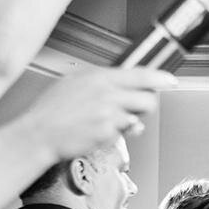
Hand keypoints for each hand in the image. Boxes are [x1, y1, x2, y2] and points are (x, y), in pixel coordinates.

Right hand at [11, 66, 168, 160]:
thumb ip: (100, 81)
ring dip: (132, 121)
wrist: (39, 134)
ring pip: (138, 118)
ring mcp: (109, 115)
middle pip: (147, 98)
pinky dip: (117, 134)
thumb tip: (120, 82)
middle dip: (146, 105)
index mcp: (99, 77)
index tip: (170, 80)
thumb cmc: (51, 110)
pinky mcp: (108, 133)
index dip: (160, 78)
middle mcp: (107, 94)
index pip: (140, 74)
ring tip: (113, 120)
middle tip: (135, 107)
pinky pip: (124, 134)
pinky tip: (100, 131)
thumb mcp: (73, 82)